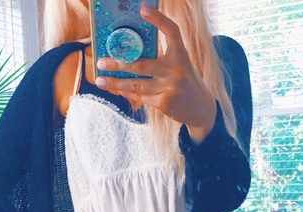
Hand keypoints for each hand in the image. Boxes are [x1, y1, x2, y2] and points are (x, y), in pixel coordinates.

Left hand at [94, 6, 216, 142]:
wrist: (201, 110)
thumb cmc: (185, 83)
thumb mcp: (179, 66)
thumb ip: (162, 58)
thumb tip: (131, 53)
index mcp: (181, 55)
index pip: (172, 31)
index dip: (158, 19)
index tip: (143, 9)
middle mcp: (175, 70)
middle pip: (141, 64)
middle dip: (118, 64)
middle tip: (101, 61)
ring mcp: (169, 88)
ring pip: (136, 84)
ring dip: (116, 82)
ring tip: (101, 80)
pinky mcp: (164, 103)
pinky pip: (140, 96)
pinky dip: (126, 92)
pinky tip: (116, 89)